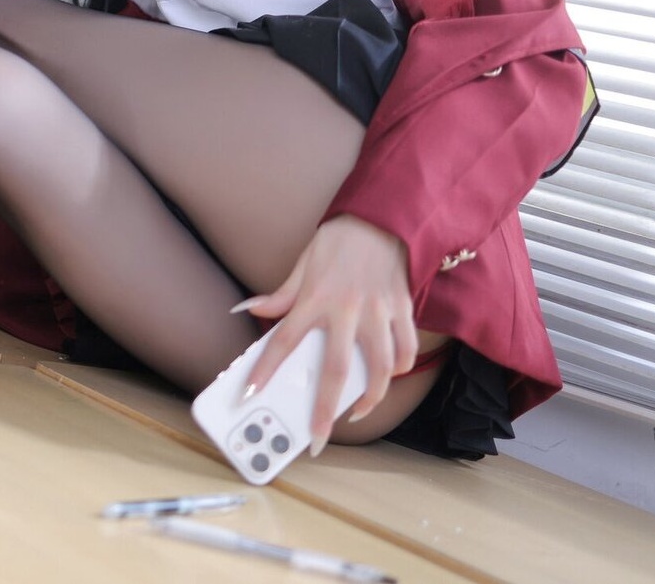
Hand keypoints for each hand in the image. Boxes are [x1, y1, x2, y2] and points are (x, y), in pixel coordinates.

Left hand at [232, 215, 414, 454]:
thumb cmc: (339, 240)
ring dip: (370, 398)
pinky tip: (388, 376)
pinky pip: (404, 348)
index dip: (264, 369)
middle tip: (317, 438)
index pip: (283, 340)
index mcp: (315, 299)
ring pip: (378, 368)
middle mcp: (346, 309)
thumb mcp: (303, 262)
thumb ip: (281, 294)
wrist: (382, 217)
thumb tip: (252, 309)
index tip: (249, 393)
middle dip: (324, 410)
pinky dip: (399, 367)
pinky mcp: (402, 309)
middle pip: (335, 370)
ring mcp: (378, 312)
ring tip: (356, 413)